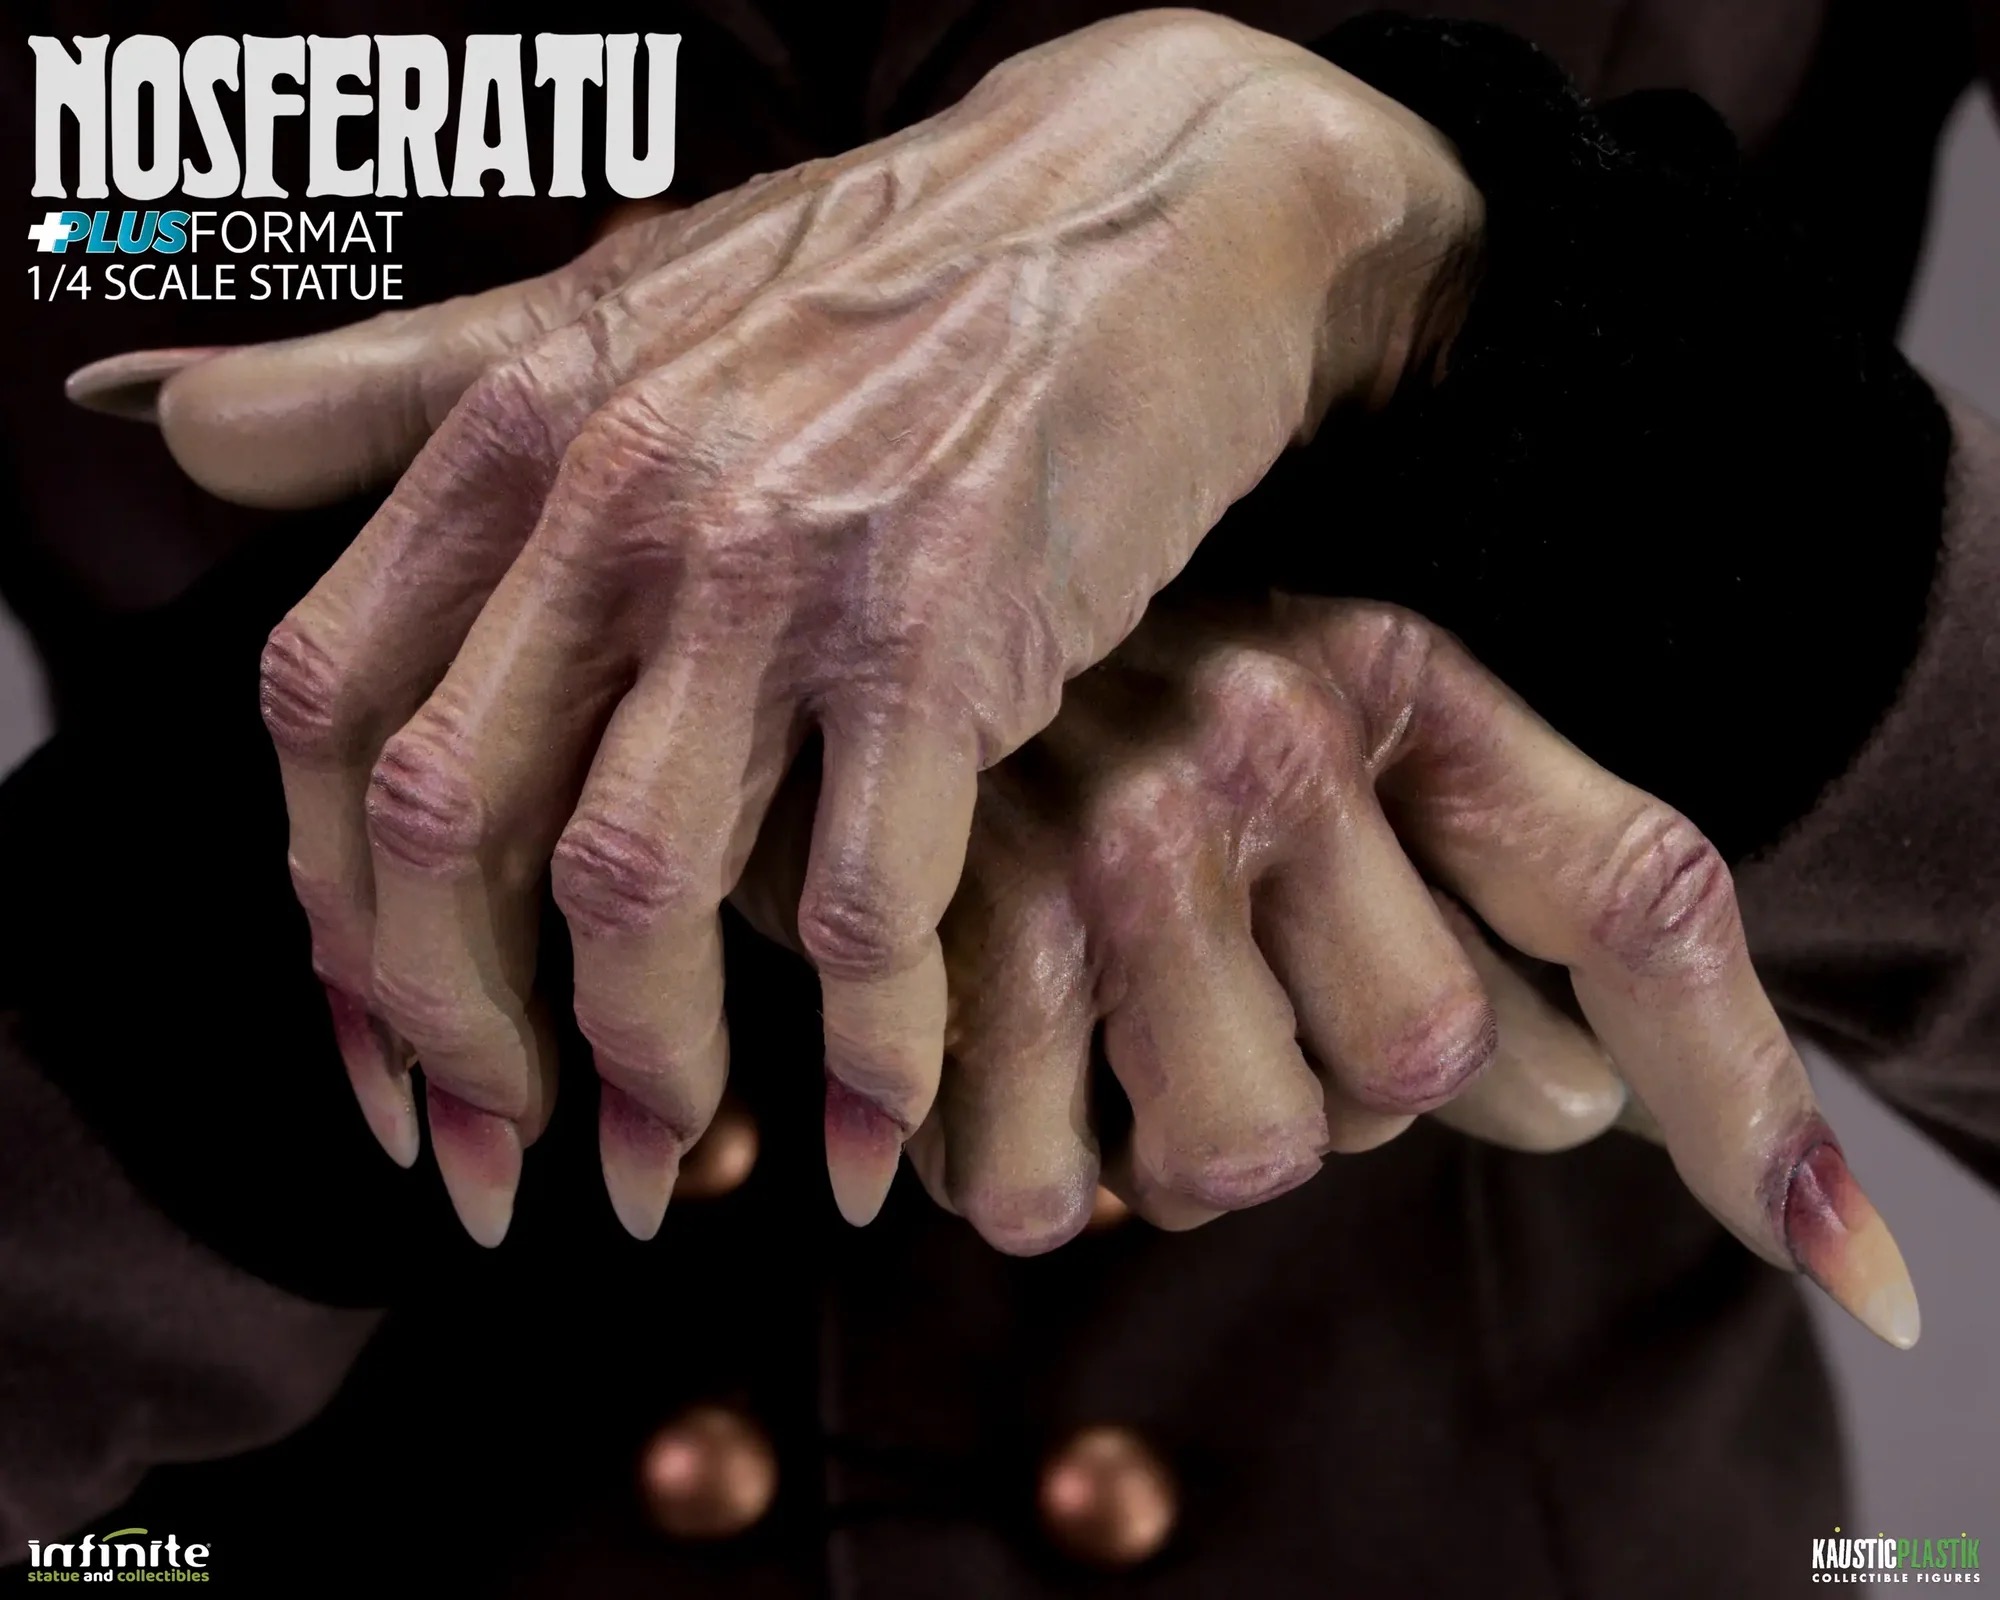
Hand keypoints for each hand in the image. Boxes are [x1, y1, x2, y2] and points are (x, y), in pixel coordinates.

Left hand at [70, 13, 1480, 1243]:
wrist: (1149, 212)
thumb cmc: (888, 279)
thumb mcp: (616, 300)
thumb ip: (394, 381)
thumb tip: (162, 422)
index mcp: (521, 428)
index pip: (331, 712)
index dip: (328, 920)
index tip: (379, 1064)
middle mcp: (620, 495)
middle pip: (454, 828)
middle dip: (457, 1043)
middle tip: (501, 1172)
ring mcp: (776, 565)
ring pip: (638, 891)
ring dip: (642, 1075)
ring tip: (656, 1173)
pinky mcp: (943, 629)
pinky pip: (860, 903)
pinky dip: (863, 1052)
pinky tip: (873, 1132)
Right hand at [846, 597, 1915, 1347]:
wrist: (826, 620)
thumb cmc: (1083, 709)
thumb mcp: (1294, 738)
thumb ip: (1460, 902)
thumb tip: (1587, 1102)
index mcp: (1386, 676)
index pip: (1637, 900)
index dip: (1752, 1103)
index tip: (1859, 1272)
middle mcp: (1267, 736)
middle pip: (1427, 1070)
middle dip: (1338, 1090)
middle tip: (1223, 997)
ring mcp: (1112, 840)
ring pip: (1247, 1160)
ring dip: (1174, 1144)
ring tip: (1097, 1026)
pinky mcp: (954, 950)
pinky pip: (1050, 1196)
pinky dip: (1026, 1169)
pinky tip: (983, 1057)